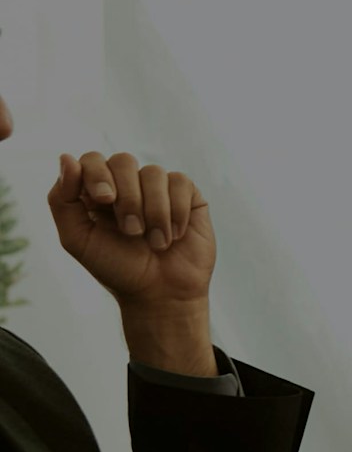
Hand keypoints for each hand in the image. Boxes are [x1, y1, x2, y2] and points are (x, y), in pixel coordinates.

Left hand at [48, 152, 218, 374]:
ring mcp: (158, 189)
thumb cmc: (117, 268)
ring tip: (155, 241)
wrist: (161, 293)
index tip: (105, 200)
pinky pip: (181, 183)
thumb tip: (67, 158)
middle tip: (131, 230)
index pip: (92, 160)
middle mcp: (127, 185)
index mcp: (97, 192)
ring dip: (153, 211)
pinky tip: (174, 235)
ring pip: (154, 173)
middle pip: (123, 160)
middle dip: (128, 197)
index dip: (97, 173)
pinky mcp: (188, 196)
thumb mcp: (77, 239)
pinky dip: (176, 211)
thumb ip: (62, 200)